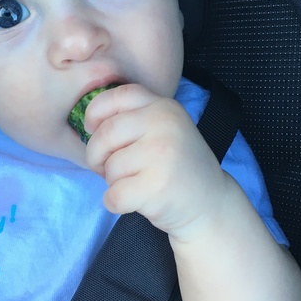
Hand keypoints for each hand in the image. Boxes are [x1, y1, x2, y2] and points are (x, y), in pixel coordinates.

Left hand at [84, 84, 226, 238]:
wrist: (211, 205)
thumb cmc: (177, 167)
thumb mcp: (164, 130)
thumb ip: (134, 119)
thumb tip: (89, 124)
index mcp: (163, 107)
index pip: (116, 96)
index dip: (95, 113)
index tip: (92, 129)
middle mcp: (164, 125)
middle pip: (105, 134)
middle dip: (96, 155)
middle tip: (107, 168)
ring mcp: (162, 155)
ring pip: (109, 168)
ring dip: (113, 182)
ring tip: (137, 183)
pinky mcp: (156, 187)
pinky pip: (113, 195)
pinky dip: (116, 203)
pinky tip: (136, 201)